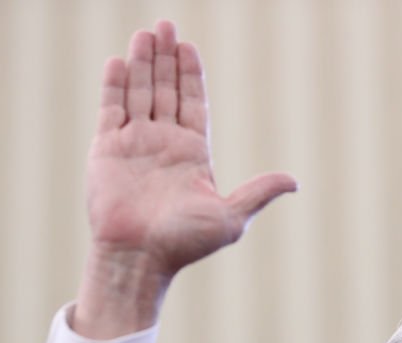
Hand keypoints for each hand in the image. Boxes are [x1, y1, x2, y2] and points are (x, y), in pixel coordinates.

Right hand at [74, 20, 296, 338]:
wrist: (140, 258)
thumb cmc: (185, 243)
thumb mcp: (231, 216)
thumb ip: (258, 192)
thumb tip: (294, 182)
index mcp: (192, 154)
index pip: (192, 104)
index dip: (190, 75)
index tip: (188, 47)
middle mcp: (162, 145)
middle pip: (165, 91)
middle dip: (165, 59)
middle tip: (166, 26)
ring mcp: (133, 146)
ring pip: (139, 94)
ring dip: (142, 63)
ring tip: (145, 33)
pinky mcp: (106, 151)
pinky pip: (111, 110)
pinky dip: (115, 85)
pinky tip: (119, 61)